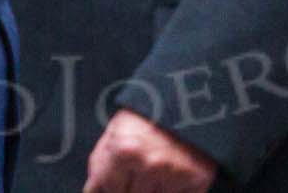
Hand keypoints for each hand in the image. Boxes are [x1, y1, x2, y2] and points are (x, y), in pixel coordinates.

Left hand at [83, 109, 217, 192]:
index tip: (123, 174)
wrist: (191, 103)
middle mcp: (148, 163)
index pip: (110, 191)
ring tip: (159, 166)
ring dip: (155, 189)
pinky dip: (174, 190)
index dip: (115, 184)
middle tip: (144, 167)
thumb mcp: (117, 132)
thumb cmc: (149, 117)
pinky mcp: (196, 180)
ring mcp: (173, 173)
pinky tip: (175, 172)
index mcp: (123, 149)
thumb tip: (92, 192)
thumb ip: (99, 165)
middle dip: (133, 187)